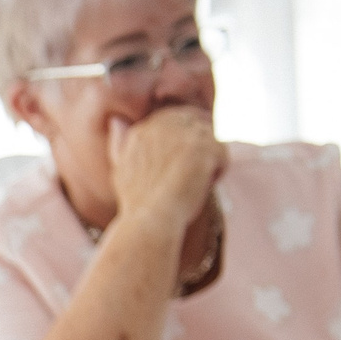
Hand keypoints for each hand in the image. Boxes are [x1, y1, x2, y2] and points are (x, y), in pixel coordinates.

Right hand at [106, 105, 223, 232]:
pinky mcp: (202, 147)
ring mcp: (182, 134)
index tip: (181, 163)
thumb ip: (121, 142)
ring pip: (211, 138)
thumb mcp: (121, 169)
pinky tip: (204, 186)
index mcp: (142, 129)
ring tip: (194, 182)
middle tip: (192, 173)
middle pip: (197, 122)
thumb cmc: (136, 203)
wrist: (150, 221)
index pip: (175, 117)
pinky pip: (223, 153)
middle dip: (200, 145)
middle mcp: (161, 125)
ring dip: (209, 159)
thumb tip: (117, 119)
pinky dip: (219, 171)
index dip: (184, 140)